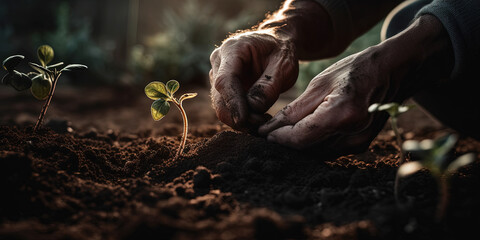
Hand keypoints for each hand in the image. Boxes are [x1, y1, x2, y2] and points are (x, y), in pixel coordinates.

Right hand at [209, 32, 298, 131]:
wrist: (277, 43)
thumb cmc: (281, 50)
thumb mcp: (284, 64)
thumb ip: (269, 85)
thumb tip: (253, 108)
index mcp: (232, 49)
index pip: (225, 80)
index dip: (233, 103)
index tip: (244, 120)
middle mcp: (219, 62)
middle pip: (219, 97)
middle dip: (238, 116)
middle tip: (261, 125)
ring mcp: (217, 75)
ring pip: (222, 105)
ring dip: (240, 119)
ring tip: (264, 120)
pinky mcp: (223, 88)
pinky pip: (228, 107)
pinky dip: (241, 117)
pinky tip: (259, 118)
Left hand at [258, 47, 390, 154]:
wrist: (392, 73)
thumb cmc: (355, 71)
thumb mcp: (320, 83)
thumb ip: (295, 110)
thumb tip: (270, 131)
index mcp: (341, 114)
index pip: (299, 137)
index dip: (277, 138)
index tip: (260, 132)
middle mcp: (352, 134)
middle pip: (306, 149)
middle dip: (284, 142)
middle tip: (266, 133)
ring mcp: (358, 143)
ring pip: (316, 152)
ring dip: (298, 145)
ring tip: (282, 132)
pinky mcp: (360, 146)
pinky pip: (328, 150)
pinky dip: (313, 143)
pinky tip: (304, 131)